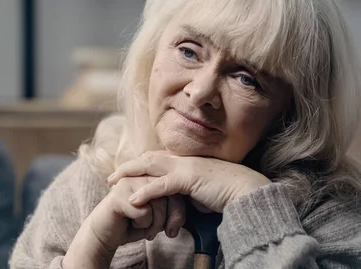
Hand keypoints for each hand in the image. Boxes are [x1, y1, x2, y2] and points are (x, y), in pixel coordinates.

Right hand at [86, 176, 185, 251]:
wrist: (106, 232)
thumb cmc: (134, 221)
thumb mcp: (159, 210)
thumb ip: (171, 199)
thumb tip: (186, 199)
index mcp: (151, 174)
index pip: (177, 187)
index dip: (180, 210)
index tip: (173, 226)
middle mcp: (140, 174)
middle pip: (171, 195)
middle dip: (172, 217)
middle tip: (166, 231)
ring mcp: (128, 183)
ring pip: (158, 204)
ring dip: (156, 223)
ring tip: (147, 229)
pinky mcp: (118, 197)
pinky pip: (144, 213)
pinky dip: (142, 225)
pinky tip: (132, 224)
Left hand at [107, 151, 270, 212]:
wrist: (248, 191)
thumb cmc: (231, 193)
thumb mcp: (206, 191)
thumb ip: (193, 194)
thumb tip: (188, 203)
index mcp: (189, 161)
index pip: (159, 158)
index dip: (141, 164)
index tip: (128, 172)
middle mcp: (185, 160)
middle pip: (149, 158)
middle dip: (129, 166)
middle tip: (112, 176)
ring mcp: (186, 167)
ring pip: (150, 166)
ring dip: (129, 174)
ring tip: (113, 183)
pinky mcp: (190, 179)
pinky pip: (162, 185)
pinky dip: (146, 192)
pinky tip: (133, 200)